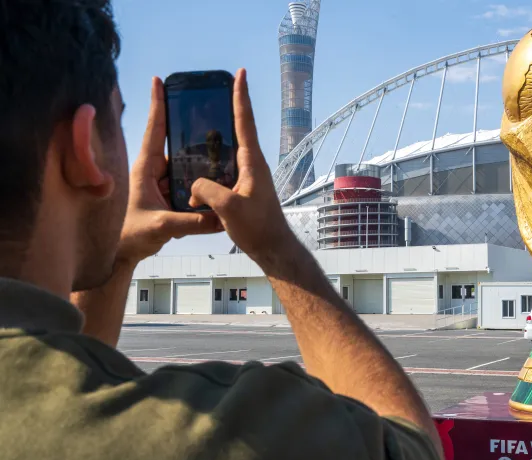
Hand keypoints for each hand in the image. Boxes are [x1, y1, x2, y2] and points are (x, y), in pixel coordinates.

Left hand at [117, 77, 220, 263]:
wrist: (121, 253)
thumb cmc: (131, 235)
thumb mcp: (162, 226)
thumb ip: (192, 222)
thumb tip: (220, 218)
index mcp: (145, 168)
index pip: (153, 130)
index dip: (157, 104)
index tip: (159, 80)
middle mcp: (153, 170)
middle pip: (171, 140)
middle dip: (186, 124)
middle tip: (205, 107)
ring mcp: (160, 182)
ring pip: (183, 162)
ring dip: (197, 154)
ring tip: (219, 140)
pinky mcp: (168, 195)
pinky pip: (186, 180)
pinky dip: (199, 176)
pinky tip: (216, 174)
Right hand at [189, 69, 292, 264]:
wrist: (272, 247)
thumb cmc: (257, 227)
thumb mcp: (228, 207)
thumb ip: (206, 190)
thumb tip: (193, 185)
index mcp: (252, 162)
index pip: (245, 122)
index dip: (241, 97)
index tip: (240, 74)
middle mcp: (253, 164)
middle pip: (238, 129)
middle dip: (229, 109)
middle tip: (216, 90)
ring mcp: (249, 176)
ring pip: (229, 151)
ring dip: (216, 140)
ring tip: (198, 126)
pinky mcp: (244, 188)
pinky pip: (225, 169)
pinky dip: (212, 164)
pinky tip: (197, 169)